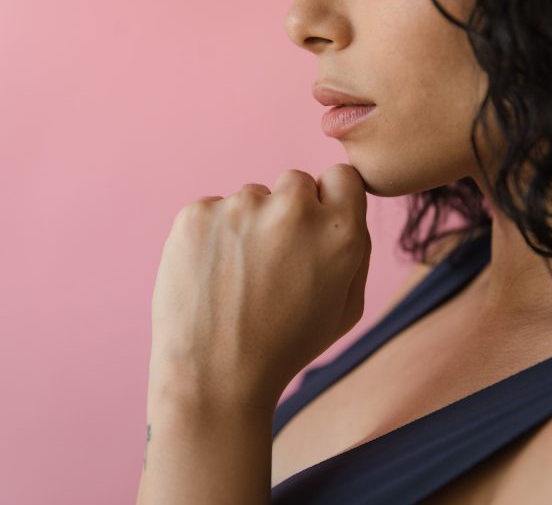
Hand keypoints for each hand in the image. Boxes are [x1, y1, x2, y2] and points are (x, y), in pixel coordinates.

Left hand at [148, 163, 370, 409]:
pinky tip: (212, 275)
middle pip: (295, 182)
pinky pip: (213, 210)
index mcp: (339, 232)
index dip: (328, 201)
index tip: (313, 227)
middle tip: (272, 260)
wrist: (215, 375)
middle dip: (288, 211)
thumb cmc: (285, 346)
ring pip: (251, 198)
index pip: (341, 176)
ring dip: (248, 225)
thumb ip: (355, 249)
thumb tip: (344, 207)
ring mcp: (240, 206)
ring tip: (238, 278)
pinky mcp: (197, 213)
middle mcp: (293, 209)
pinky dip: (212, 235)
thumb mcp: (346, 308)